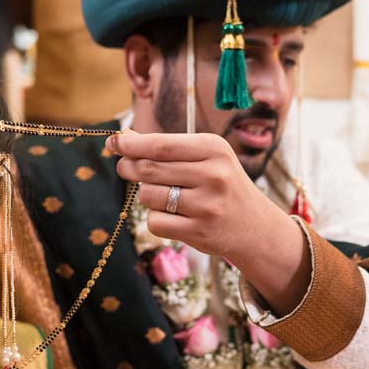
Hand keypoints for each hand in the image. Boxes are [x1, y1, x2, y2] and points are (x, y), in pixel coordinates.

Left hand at [109, 130, 286, 261]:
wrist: (255, 226)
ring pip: (148, 196)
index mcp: (214, 149)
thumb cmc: (221, 185)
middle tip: (125, 167)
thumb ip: (166, 147)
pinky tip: (174, 217)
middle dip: (129, 167)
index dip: (131, 144)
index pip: (161, 145)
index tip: (113, 141)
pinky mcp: (199, 232)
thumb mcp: (204, 158)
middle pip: (149, 169)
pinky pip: (155, 222)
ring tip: (165, 197)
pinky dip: (155, 219)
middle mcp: (213, 175)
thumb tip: (124, 136)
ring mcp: (207, 206)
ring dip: (147, 196)